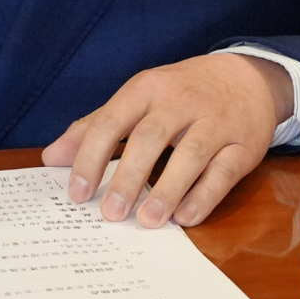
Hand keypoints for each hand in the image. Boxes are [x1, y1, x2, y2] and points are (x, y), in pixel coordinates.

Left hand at [41, 53, 294, 227]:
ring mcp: (215, 122)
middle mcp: (180, 102)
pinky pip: (224, 171)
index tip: (76, 193)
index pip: (111, 122)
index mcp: (146, 89)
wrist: (247, 77)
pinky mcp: (244, 145)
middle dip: (128, 177)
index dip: (91, 157)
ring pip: (190, 155)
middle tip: (110, 213)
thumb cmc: (180, 93)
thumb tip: (52, 158)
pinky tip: (185, 217)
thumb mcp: (138, 98)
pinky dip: (204, 196)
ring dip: (167, 190)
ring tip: (147, 221)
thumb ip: (96, 126)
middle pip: (150, 138)